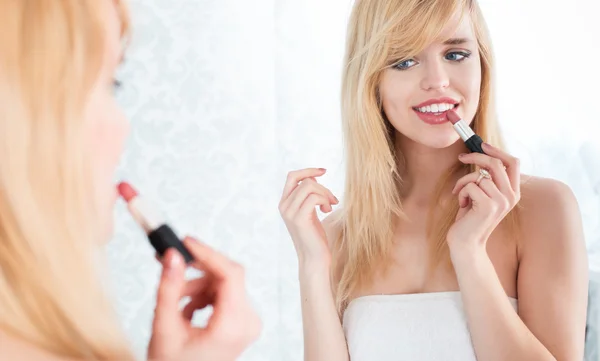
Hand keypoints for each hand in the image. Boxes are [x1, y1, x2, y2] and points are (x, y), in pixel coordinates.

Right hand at [148, 237, 260, 360]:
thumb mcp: (165, 327)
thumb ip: (169, 289)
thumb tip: (172, 256)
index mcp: (234, 325)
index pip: (230, 274)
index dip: (208, 253)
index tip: (186, 242)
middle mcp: (248, 322)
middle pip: (227, 277)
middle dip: (197, 273)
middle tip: (171, 270)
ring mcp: (248, 322)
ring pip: (224, 284)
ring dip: (197, 287)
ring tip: (175, 303)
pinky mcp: (243, 322)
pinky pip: (225, 295)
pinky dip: (204, 296)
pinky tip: (186, 311)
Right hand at [278, 168, 338, 265]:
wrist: (315, 258)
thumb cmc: (316, 237)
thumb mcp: (310, 212)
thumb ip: (308, 195)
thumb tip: (313, 177)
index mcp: (285, 203)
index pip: (292, 176)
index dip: (309, 171)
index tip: (324, 172)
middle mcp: (284, 206)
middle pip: (304, 180)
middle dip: (323, 186)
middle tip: (332, 200)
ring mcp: (290, 212)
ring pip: (310, 186)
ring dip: (325, 194)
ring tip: (330, 207)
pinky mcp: (299, 218)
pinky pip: (314, 197)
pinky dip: (325, 201)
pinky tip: (327, 211)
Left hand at [448, 143, 520, 257]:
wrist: (466, 243)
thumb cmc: (470, 217)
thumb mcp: (482, 194)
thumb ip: (487, 178)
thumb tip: (481, 154)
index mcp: (512, 192)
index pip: (513, 163)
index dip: (497, 151)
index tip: (481, 145)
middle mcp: (511, 196)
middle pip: (495, 163)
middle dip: (475, 157)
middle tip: (461, 158)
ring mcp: (501, 202)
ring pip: (478, 176)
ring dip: (463, 183)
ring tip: (461, 196)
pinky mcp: (489, 206)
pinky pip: (470, 186)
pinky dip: (460, 193)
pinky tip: (462, 205)